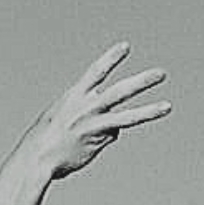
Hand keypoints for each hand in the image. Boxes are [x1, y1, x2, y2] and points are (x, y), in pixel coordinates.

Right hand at [9, 42, 169, 180]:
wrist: (35, 158)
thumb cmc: (44, 142)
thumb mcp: (62, 121)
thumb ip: (88, 118)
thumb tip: (115, 131)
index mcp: (73, 96)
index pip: (96, 72)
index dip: (111, 59)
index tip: (125, 47)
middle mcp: (85, 107)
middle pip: (119, 91)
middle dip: (141, 82)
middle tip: (161, 74)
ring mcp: (93, 123)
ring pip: (125, 116)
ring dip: (148, 111)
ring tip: (168, 107)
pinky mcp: (96, 140)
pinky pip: (111, 136)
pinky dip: (106, 137)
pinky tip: (87, 145)